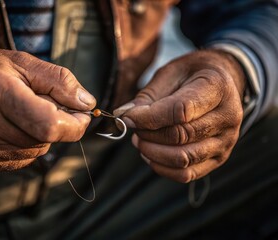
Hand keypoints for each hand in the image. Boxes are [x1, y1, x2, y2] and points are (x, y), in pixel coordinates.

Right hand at [0, 47, 95, 170]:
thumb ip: (59, 81)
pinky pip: (21, 159)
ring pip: (36, 151)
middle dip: (59, 125)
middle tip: (47, 105)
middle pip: (45, 140)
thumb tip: (87, 104)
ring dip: (42, 134)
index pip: (50, 126)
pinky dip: (26, 144)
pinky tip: (12, 126)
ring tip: (23, 112)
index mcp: (0, 95)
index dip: (74, 124)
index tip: (82, 114)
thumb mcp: (22, 62)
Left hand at [114, 50, 245, 182]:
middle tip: (133, 127)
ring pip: (183, 158)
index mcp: (217, 88)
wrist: (221, 84)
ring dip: (153, 152)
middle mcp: (228, 117)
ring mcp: (226, 141)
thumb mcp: (170, 73)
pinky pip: (188, 174)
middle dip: (148, 134)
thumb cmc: (192, 76)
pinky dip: (162, 167)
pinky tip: (151, 154)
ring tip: (140, 139)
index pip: (180, 110)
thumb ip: (148, 96)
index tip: (127, 117)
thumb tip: (124, 116)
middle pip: (180, 136)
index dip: (148, 117)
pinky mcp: (219, 158)